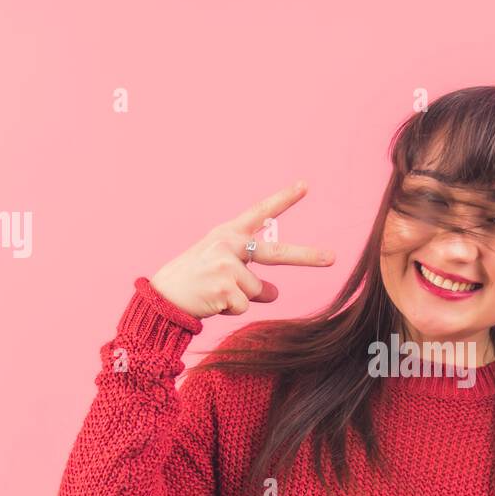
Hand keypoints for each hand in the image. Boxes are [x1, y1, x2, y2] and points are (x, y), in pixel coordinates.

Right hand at [150, 180, 334, 318]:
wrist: (161, 298)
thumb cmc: (193, 282)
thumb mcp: (223, 272)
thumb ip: (252, 278)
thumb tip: (276, 293)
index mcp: (227, 234)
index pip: (259, 212)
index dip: (284, 199)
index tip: (305, 185)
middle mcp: (228, 244)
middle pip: (276, 253)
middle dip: (306, 256)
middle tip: (333, 258)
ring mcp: (226, 264)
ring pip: (258, 291)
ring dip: (241, 299)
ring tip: (215, 293)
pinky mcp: (225, 286)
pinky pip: (245, 305)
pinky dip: (232, 310)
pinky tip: (212, 302)